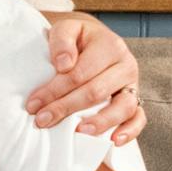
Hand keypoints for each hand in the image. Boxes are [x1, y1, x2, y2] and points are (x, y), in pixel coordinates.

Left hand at [30, 13, 146, 144]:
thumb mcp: (66, 29)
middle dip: (66, 108)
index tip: (33, 104)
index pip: (80, 73)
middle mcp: (125, 64)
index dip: (54, 90)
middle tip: (42, 120)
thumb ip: (62, 40)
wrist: (92, 39)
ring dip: (100, 122)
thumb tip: (64, 65)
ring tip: (78, 132)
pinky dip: (130, 131)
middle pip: (96, 92)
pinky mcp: (135, 100)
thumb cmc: (76, 39)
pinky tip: (114, 141)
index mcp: (110, 45)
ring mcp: (133, 84)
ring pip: (122, 107)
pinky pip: (138, 117)